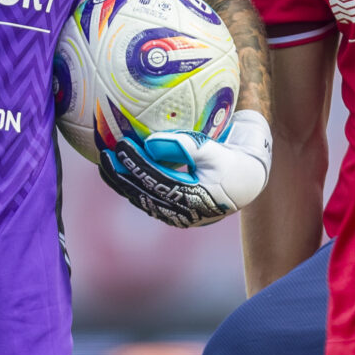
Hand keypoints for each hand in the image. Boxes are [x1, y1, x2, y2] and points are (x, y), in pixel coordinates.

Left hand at [98, 111, 271, 228]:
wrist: (251, 178)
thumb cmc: (238, 162)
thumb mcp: (219, 152)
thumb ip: (189, 147)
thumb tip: (151, 142)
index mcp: (193, 201)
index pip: (157, 181)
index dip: (136, 164)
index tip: (120, 145)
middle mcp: (180, 211)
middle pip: (143, 193)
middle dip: (120, 174)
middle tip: (104, 153)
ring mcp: (175, 211)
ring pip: (141, 195)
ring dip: (121, 179)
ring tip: (105, 160)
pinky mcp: (173, 203)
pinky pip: (147, 191)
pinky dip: (132, 178)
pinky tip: (119, 165)